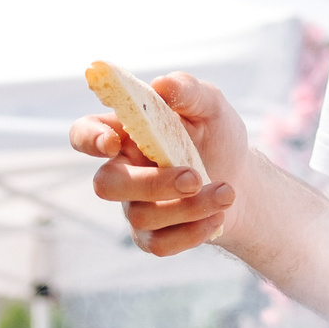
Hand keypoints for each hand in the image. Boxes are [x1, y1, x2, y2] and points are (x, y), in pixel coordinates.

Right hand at [69, 73, 248, 256]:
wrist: (243, 183)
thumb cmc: (216, 138)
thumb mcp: (211, 107)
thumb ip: (188, 90)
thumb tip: (162, 84)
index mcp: (126, 132)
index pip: (85, 133)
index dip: (89, 139)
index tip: (113, 142)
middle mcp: (122, 170)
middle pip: (106, 185)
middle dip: (151, 184)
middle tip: (194, 177)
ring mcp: (134, 206)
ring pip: (142, 214)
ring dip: (190, 206)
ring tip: (226, 192)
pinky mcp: (151, 235)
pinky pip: (158, 243)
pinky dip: (192, 232)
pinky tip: (218, 216)